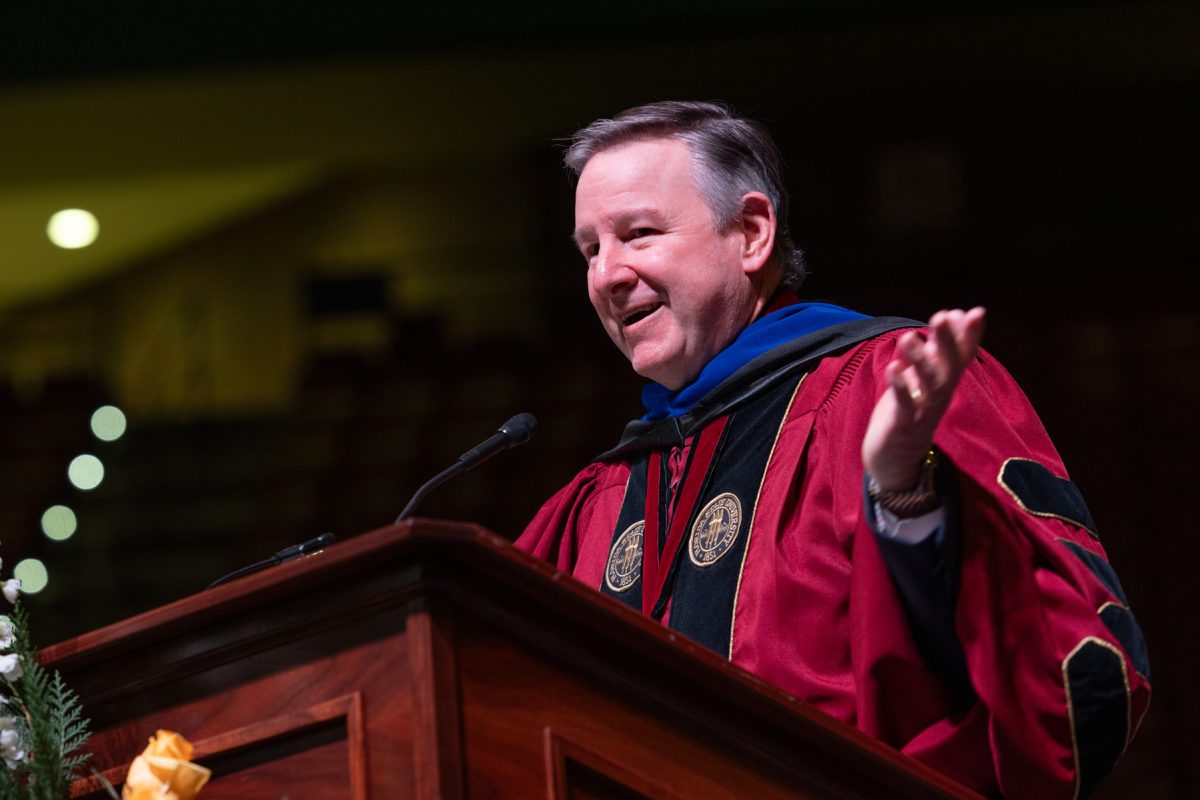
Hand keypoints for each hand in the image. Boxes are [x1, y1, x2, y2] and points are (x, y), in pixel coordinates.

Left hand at [861, 307, 986, 490]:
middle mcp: (940, 395)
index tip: (977, 312)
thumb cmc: (911, 410)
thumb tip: (955, 313)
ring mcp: (924, 411)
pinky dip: (900, 387)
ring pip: (928, 385)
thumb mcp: (926, 375)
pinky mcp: (904, 425)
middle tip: (942, 316)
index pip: (962, 355)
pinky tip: (893, 368)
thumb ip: (938, 347)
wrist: (896, 459)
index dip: (970, 336)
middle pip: (948, 367)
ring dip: (920, 361)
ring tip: (907, 338)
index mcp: (945, 381)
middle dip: (947, 341)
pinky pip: (905, 405)